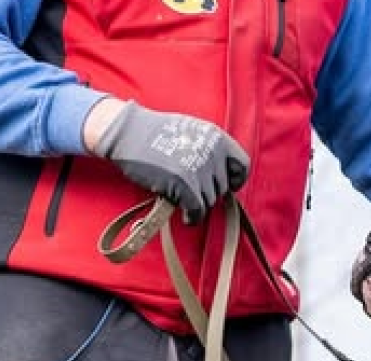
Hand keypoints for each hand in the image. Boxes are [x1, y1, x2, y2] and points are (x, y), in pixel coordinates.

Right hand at [92, 100, 248, 223]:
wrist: (128, 132)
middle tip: (189, 190)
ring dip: (197, 204)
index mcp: (217, 138)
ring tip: (181, 198)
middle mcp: (213, 153)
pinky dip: (193, 218)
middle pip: (222, 187)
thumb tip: (221, 175)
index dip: (235, 179)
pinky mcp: (185, 184)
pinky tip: (186, 218)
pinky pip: (198, 211)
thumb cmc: (155, 133)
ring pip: (209, 201)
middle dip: (207, 192)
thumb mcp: (192, 131)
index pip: (242, 165)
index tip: (227, 186)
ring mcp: (200, 168)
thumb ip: (210, 149)